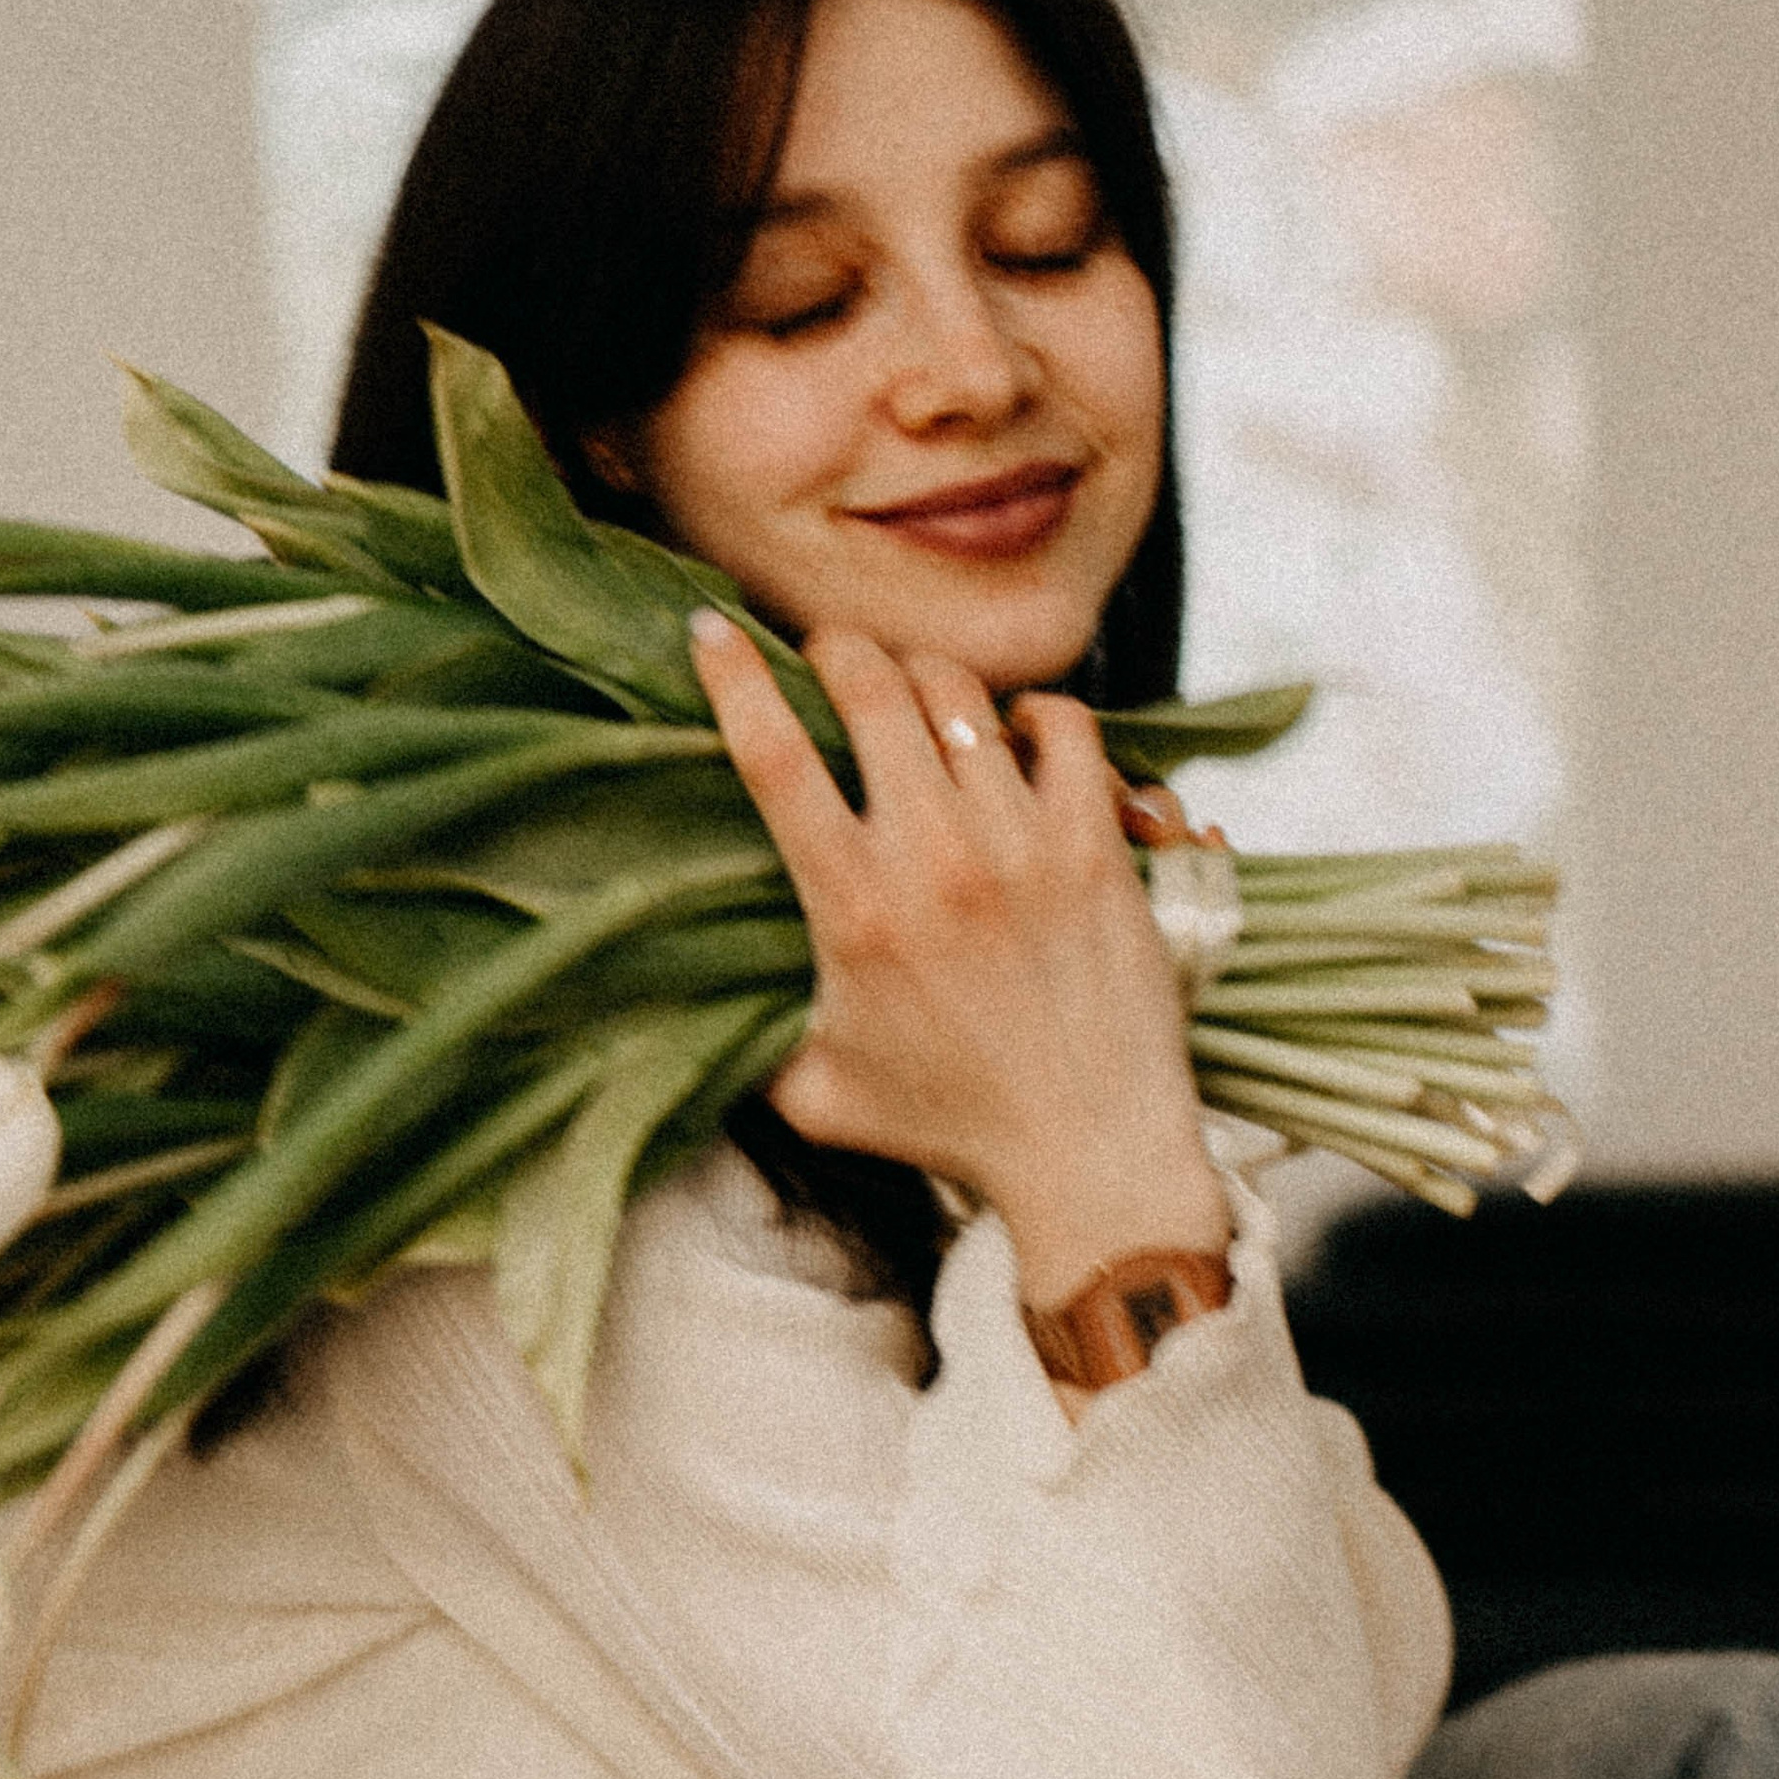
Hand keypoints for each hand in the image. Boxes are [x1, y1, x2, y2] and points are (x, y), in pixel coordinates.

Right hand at [688, 611, 1227, 1298]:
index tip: (712, 628)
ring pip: (960, 695)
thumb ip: (749, 1040)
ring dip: (927, 677)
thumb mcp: (815, 1093)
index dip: (735, 676)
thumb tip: (683, 1004)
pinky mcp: (1096, 846)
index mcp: (851, 908)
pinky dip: (1036, 713)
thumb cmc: (948, 1128)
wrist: (1087, 1149)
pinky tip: (1020, 736)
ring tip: (918, 692)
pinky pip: (1065, 726)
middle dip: (838, 650)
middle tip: (832, 658)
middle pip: (869, 690)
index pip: (774, 756)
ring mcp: (1021, 844)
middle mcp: (933, 860)